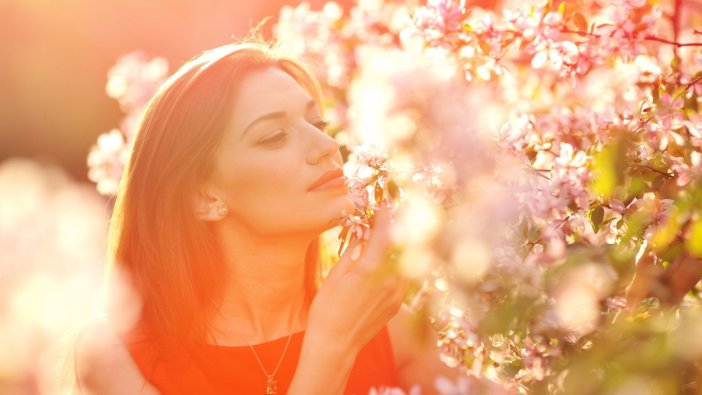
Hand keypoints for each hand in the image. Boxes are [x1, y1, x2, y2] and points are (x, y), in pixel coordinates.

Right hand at [307, 205, 410, 353]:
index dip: (385, 215)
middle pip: (401, 245)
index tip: (384, 204)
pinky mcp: (398, 304)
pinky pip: (404, 277)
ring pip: (405, 261)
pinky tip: (389, 260)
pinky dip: (399, 264)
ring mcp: (397, 294)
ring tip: (392, 235)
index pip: (384, 233)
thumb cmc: (327, 310)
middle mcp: (390, 280)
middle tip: (392, 214)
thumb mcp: (335, 276)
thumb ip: (353, 253)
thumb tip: (363, 236)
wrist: (335, 345)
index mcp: (371, 269)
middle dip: (397, 227)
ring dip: (400, 246)